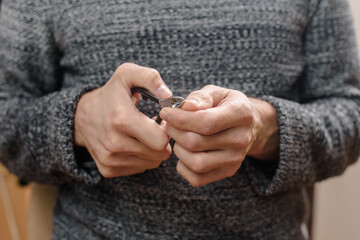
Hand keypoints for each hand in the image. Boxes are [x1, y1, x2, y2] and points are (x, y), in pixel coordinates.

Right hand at [74, 63, 172, 176]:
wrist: (81, 116)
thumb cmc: (111, 94)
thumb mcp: (127, 75)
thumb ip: (150, 78)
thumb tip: (168, 95)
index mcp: (122, 119)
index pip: (161, 140)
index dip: (167, 130)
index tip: (161, 121)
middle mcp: (114, 143)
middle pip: (159, 154)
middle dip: (162, 140)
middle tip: (155, 128)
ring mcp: (110, 159)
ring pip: (152, 162)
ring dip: (153, 149)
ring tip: (143, 134)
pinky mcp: (108, 170)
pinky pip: (140, 168)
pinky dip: (142, 157)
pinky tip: (134, 143)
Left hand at [160, 85, 278, 186]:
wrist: (247, 126)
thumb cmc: (225, 106)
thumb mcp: (216, 93)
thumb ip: (200, 98)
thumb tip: (184, 107)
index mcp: (240, 114)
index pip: (206, 122)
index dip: (180, 119)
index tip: (166, 112)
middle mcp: (241, 139)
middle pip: (196, 143)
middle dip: (175, 132)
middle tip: (169, 123)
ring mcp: (235, 159)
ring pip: (196, 163)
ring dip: (179, 149)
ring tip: (179, 138)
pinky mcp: (228, 172)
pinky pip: (196, 178)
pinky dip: (183, 166)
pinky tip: (185, 152)